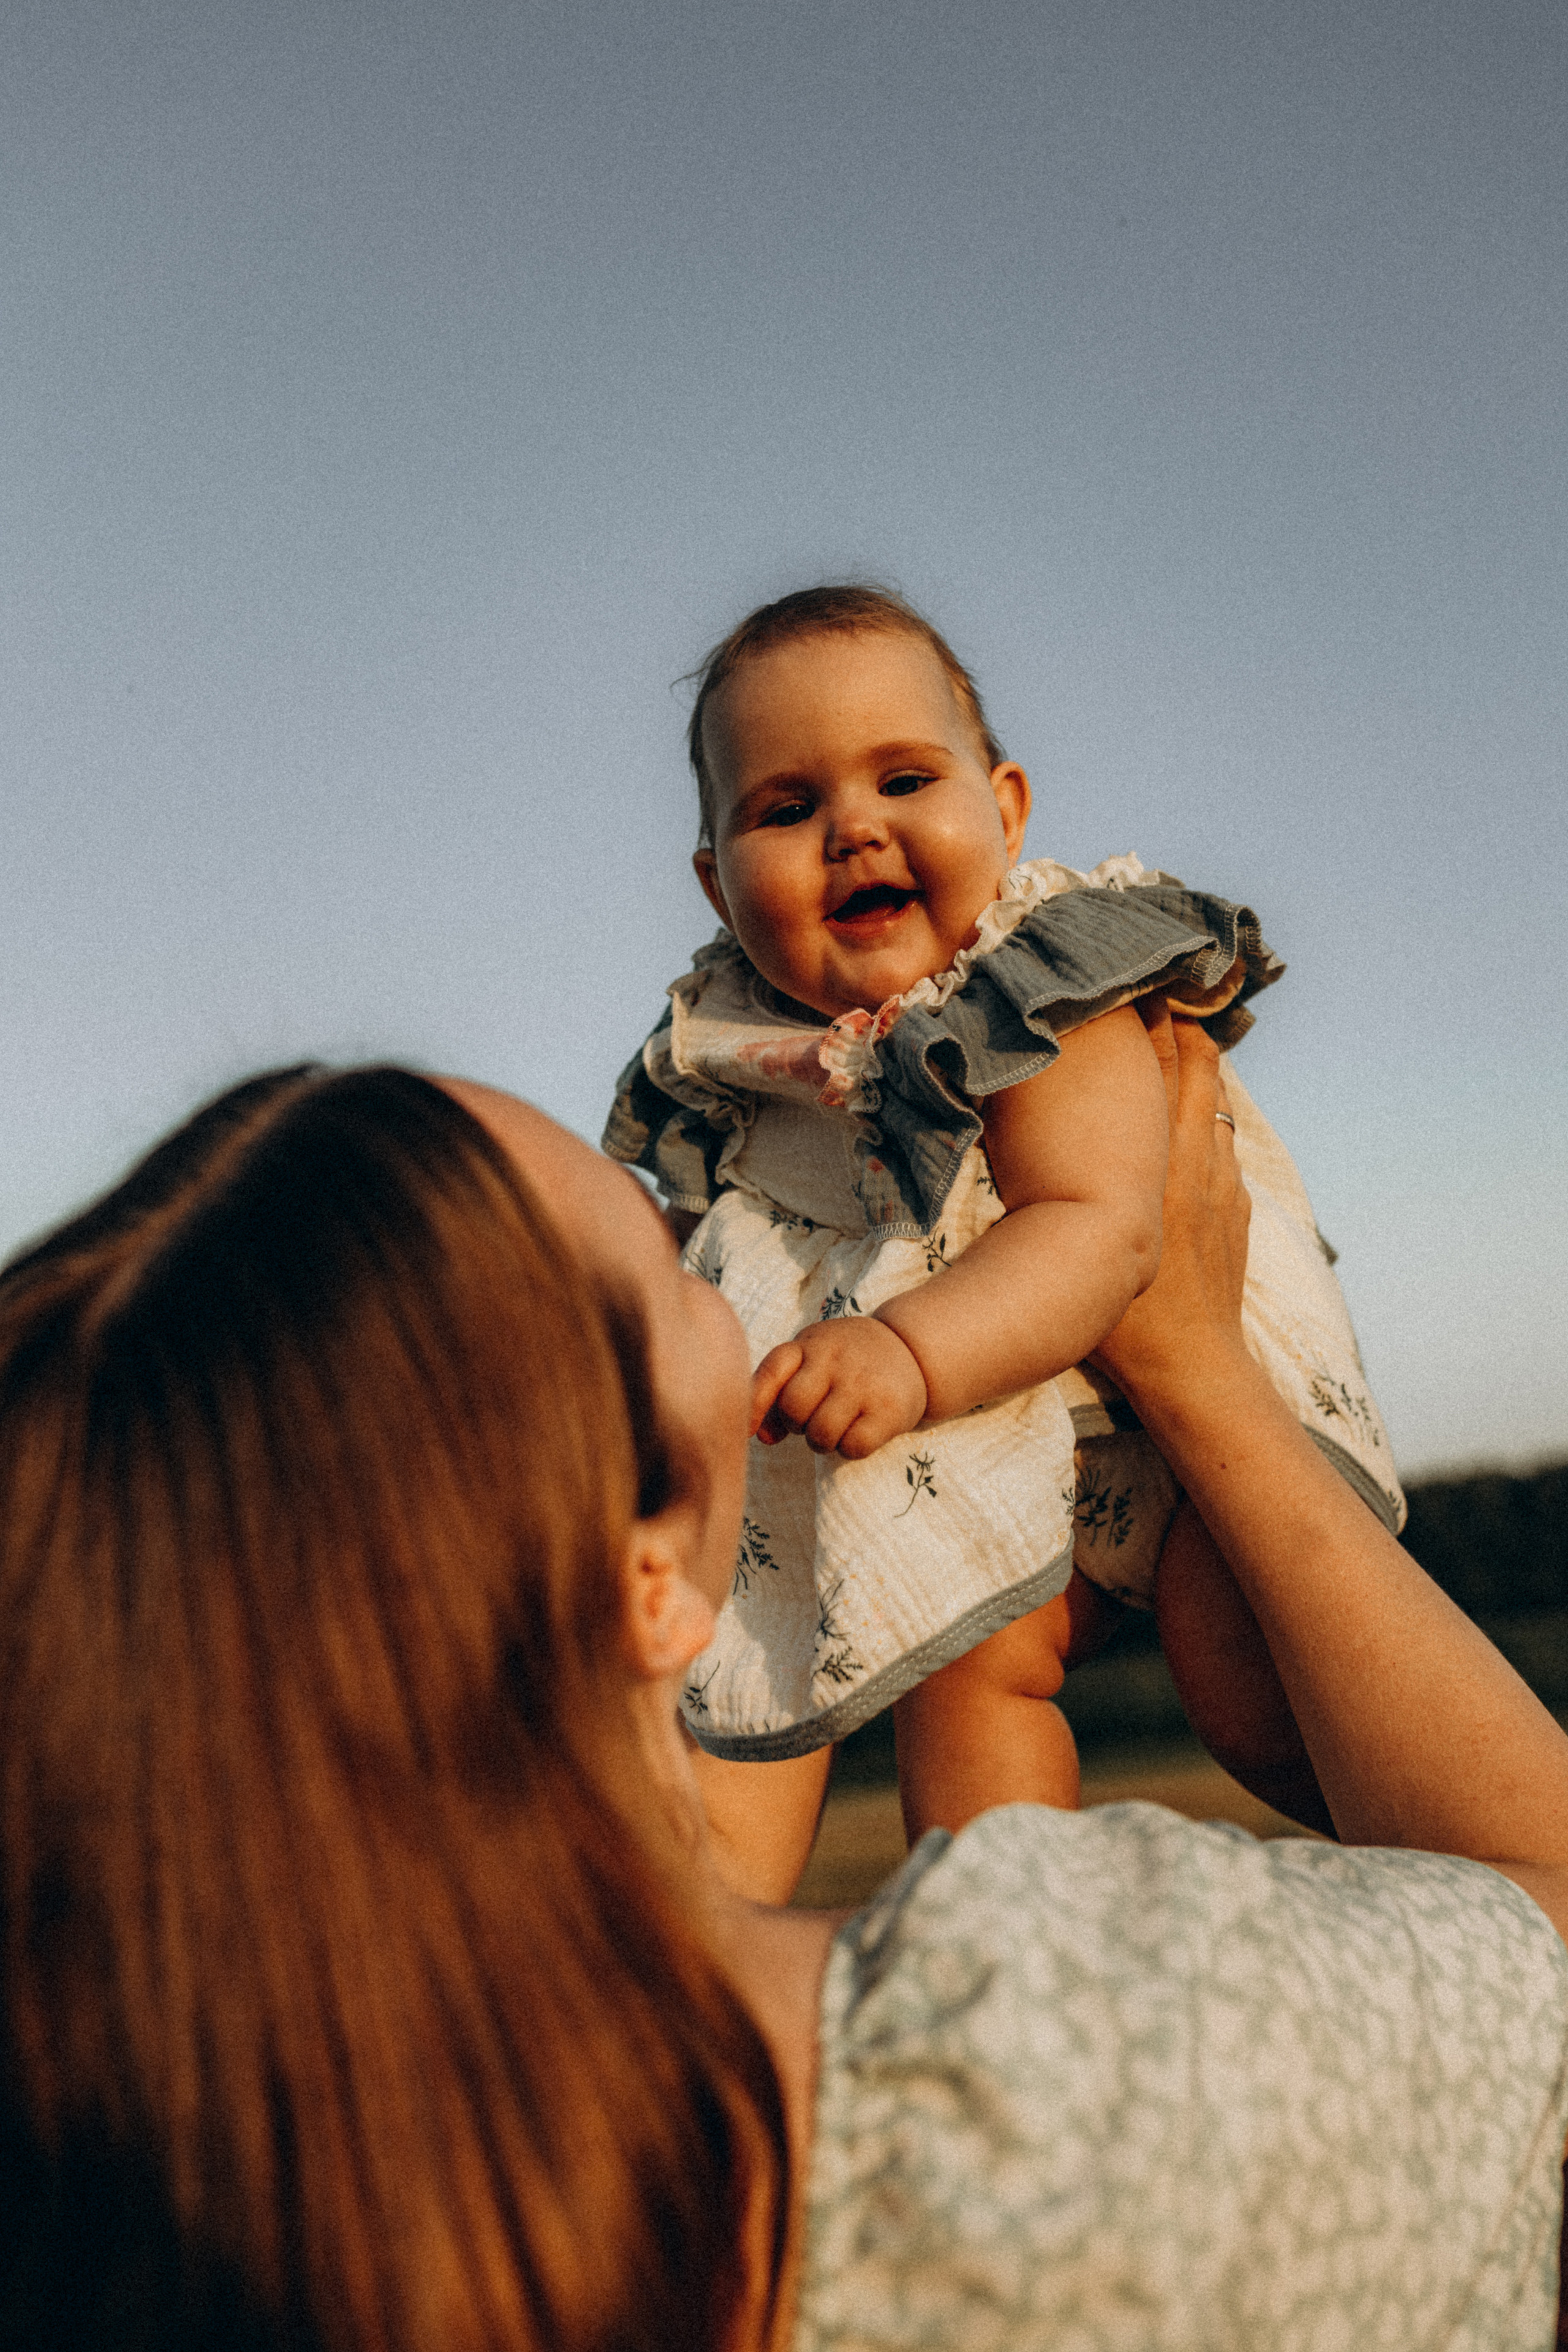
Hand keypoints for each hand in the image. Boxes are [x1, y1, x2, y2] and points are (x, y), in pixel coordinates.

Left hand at [751, 1316, 927, 1457]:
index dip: (756, 1404)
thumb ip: (779, 1393)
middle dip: (798, 1425)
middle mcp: (836, 1360)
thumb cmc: (848, 1362)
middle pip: (794, 1410)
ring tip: (837, 1426)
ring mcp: (863, 1383)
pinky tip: (859, 1432)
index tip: (751, 1431)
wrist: (912, 1348)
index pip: (772, 1371)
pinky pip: (853, 1447)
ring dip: (823, 1442)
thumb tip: (763, 1437)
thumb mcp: (813, 1361)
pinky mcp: (890, 1410)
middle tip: (816, 1417)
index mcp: (811, 1344)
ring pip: (821, 1434)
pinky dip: (850, 1449)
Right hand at [1090, 1001, 1249, 1397]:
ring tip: (1176, 1025)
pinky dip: (1208, 1108)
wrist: (1191, 1363)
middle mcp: (1195, 1159)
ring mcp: (1222, 1179)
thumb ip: (1058, 1184)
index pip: (1158, 1065)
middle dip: (1178, 1019)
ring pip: (1216, 1097)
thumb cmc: (1120, 1316)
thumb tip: (1032, 1131)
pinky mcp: (1236, 1204)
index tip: (1130, 979)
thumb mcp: (1075, 1240)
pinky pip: (1222, 1138)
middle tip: (1156, 982)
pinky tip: (1192, 1103)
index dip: (1148, 1016)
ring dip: (1198, 1058)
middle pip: (1197, 1064)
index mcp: (1154, 1162)